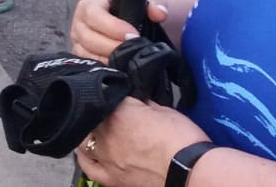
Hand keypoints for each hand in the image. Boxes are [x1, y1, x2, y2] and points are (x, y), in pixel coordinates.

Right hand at [69, 0, 170, 61]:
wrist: (132, 26)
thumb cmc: (133, 13)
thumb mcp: (143, 4)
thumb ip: (154, 4)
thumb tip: (159, 13)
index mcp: (89, 6)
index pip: (94, 15)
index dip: (112, 26)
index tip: (133, 34)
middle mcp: (79, 23)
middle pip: (88, 37)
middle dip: (113, 46)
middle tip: (133, 49)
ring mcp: (78, 42)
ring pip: (87, 53)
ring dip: (109, 58)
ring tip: (128, 59)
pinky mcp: (82, 57)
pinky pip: (89, 65)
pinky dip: (104, 67)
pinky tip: (120, 67)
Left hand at [76, 99, 211, 186]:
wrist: (192, 171)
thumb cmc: (182, 139)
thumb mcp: (164, 111)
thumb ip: (144, 105)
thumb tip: (138, 103)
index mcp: (118, 112)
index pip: (106, 97)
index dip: (114, 97)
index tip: (120, 98)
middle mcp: (106, 133)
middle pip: (92, 118)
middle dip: (100, 114)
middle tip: (112, 116)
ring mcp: (106, 157)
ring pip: (84, 141)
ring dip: (89, 134)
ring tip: (97, 132)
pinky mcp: (111, 178)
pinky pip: (88, 167)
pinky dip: (84, 158)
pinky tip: (86, 153)